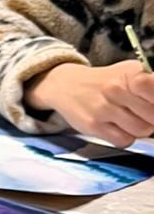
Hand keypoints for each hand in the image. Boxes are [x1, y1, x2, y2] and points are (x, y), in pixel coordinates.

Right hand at [26, 60, 153, 146]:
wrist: (68, 85)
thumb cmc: (104, 82)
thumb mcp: (130, 72)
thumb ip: (149, 85)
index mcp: (131, 72)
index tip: (151, 103)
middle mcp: (116, 88)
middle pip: (153, 114)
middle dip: (152, 118)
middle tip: (144, 115)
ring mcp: (104, 107)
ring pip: (141, 130)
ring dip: (140, 129)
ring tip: (131, 121)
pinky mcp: (94, 125)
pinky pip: (123, 140)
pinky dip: (125, 138)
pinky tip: (119, 128)